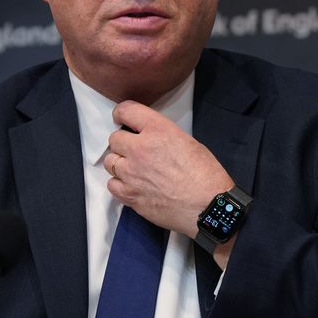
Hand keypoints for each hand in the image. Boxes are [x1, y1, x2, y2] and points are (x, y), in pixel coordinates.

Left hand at [105, 101, 232, 237]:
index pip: (125, 110)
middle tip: (134, 150)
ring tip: (134, 169)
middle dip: (123, 142)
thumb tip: (150, 139)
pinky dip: (119, 184)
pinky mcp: (130, 195)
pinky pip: (112, 185)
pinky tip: (132, 185)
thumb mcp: (188, 141)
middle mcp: (139, 149)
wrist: (207, 206)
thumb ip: (163, 135)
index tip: (122, 118)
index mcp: (157, 130)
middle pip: (114, 139)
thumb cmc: (205, 174)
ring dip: (120, 163)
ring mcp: (131, 174)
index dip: (121, 114)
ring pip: (110, 162)